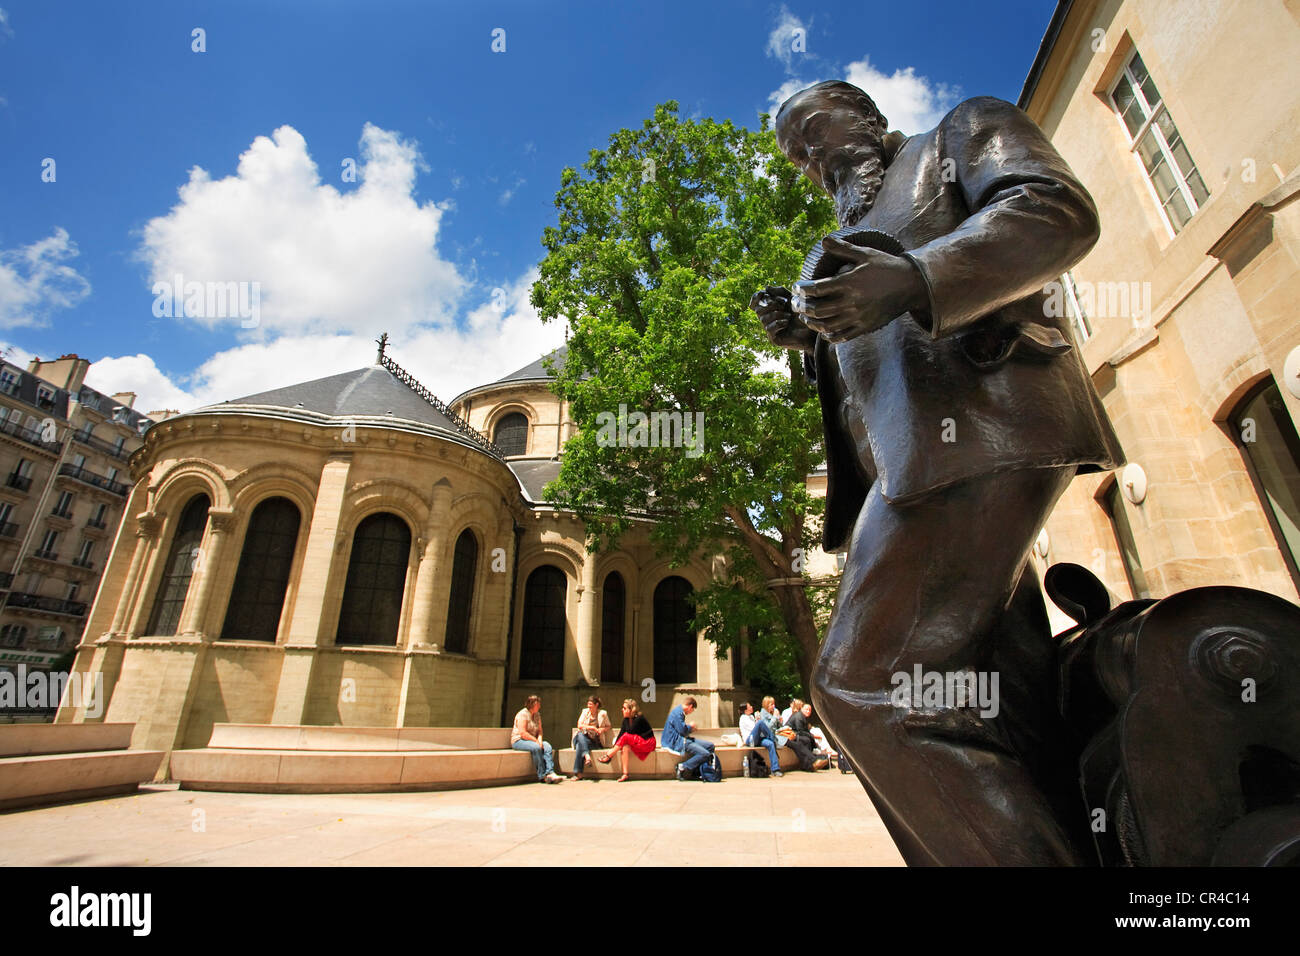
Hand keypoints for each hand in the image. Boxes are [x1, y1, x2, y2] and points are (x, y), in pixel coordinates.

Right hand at [750, 286, 817, 351]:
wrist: (810, 329)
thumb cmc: (801, 314)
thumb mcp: (791, 298)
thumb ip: (780, 291)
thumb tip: (766, 287)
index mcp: (769, 309)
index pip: (754, 303)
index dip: (755, 297)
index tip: (763, 293)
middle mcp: (767, 319)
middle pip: (758, 310)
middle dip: (771, 305)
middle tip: (783, 305)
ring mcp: (769, 329)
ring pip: (763, 319)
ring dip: (777, 314)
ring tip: (789, 316)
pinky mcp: (773, 338)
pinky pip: (769, 328)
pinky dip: (778, 323)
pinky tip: (787, 323)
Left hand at [791, 236, 928, 342]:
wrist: (911, 285)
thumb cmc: (886, 266)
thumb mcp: (865, 254)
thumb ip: (843, 248)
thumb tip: (823, 240)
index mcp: (850, 283)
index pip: (816, 288)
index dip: (802, 289)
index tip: (796, 287)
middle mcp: (852, 302)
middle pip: (817, 310)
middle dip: (801, 307)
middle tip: (795, 303)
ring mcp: (858, 317)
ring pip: (826, 326)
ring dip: (811, 322)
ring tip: (805, 316)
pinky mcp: (865, 327)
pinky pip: (842, 336)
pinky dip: (828, 335)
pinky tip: (823, 329)